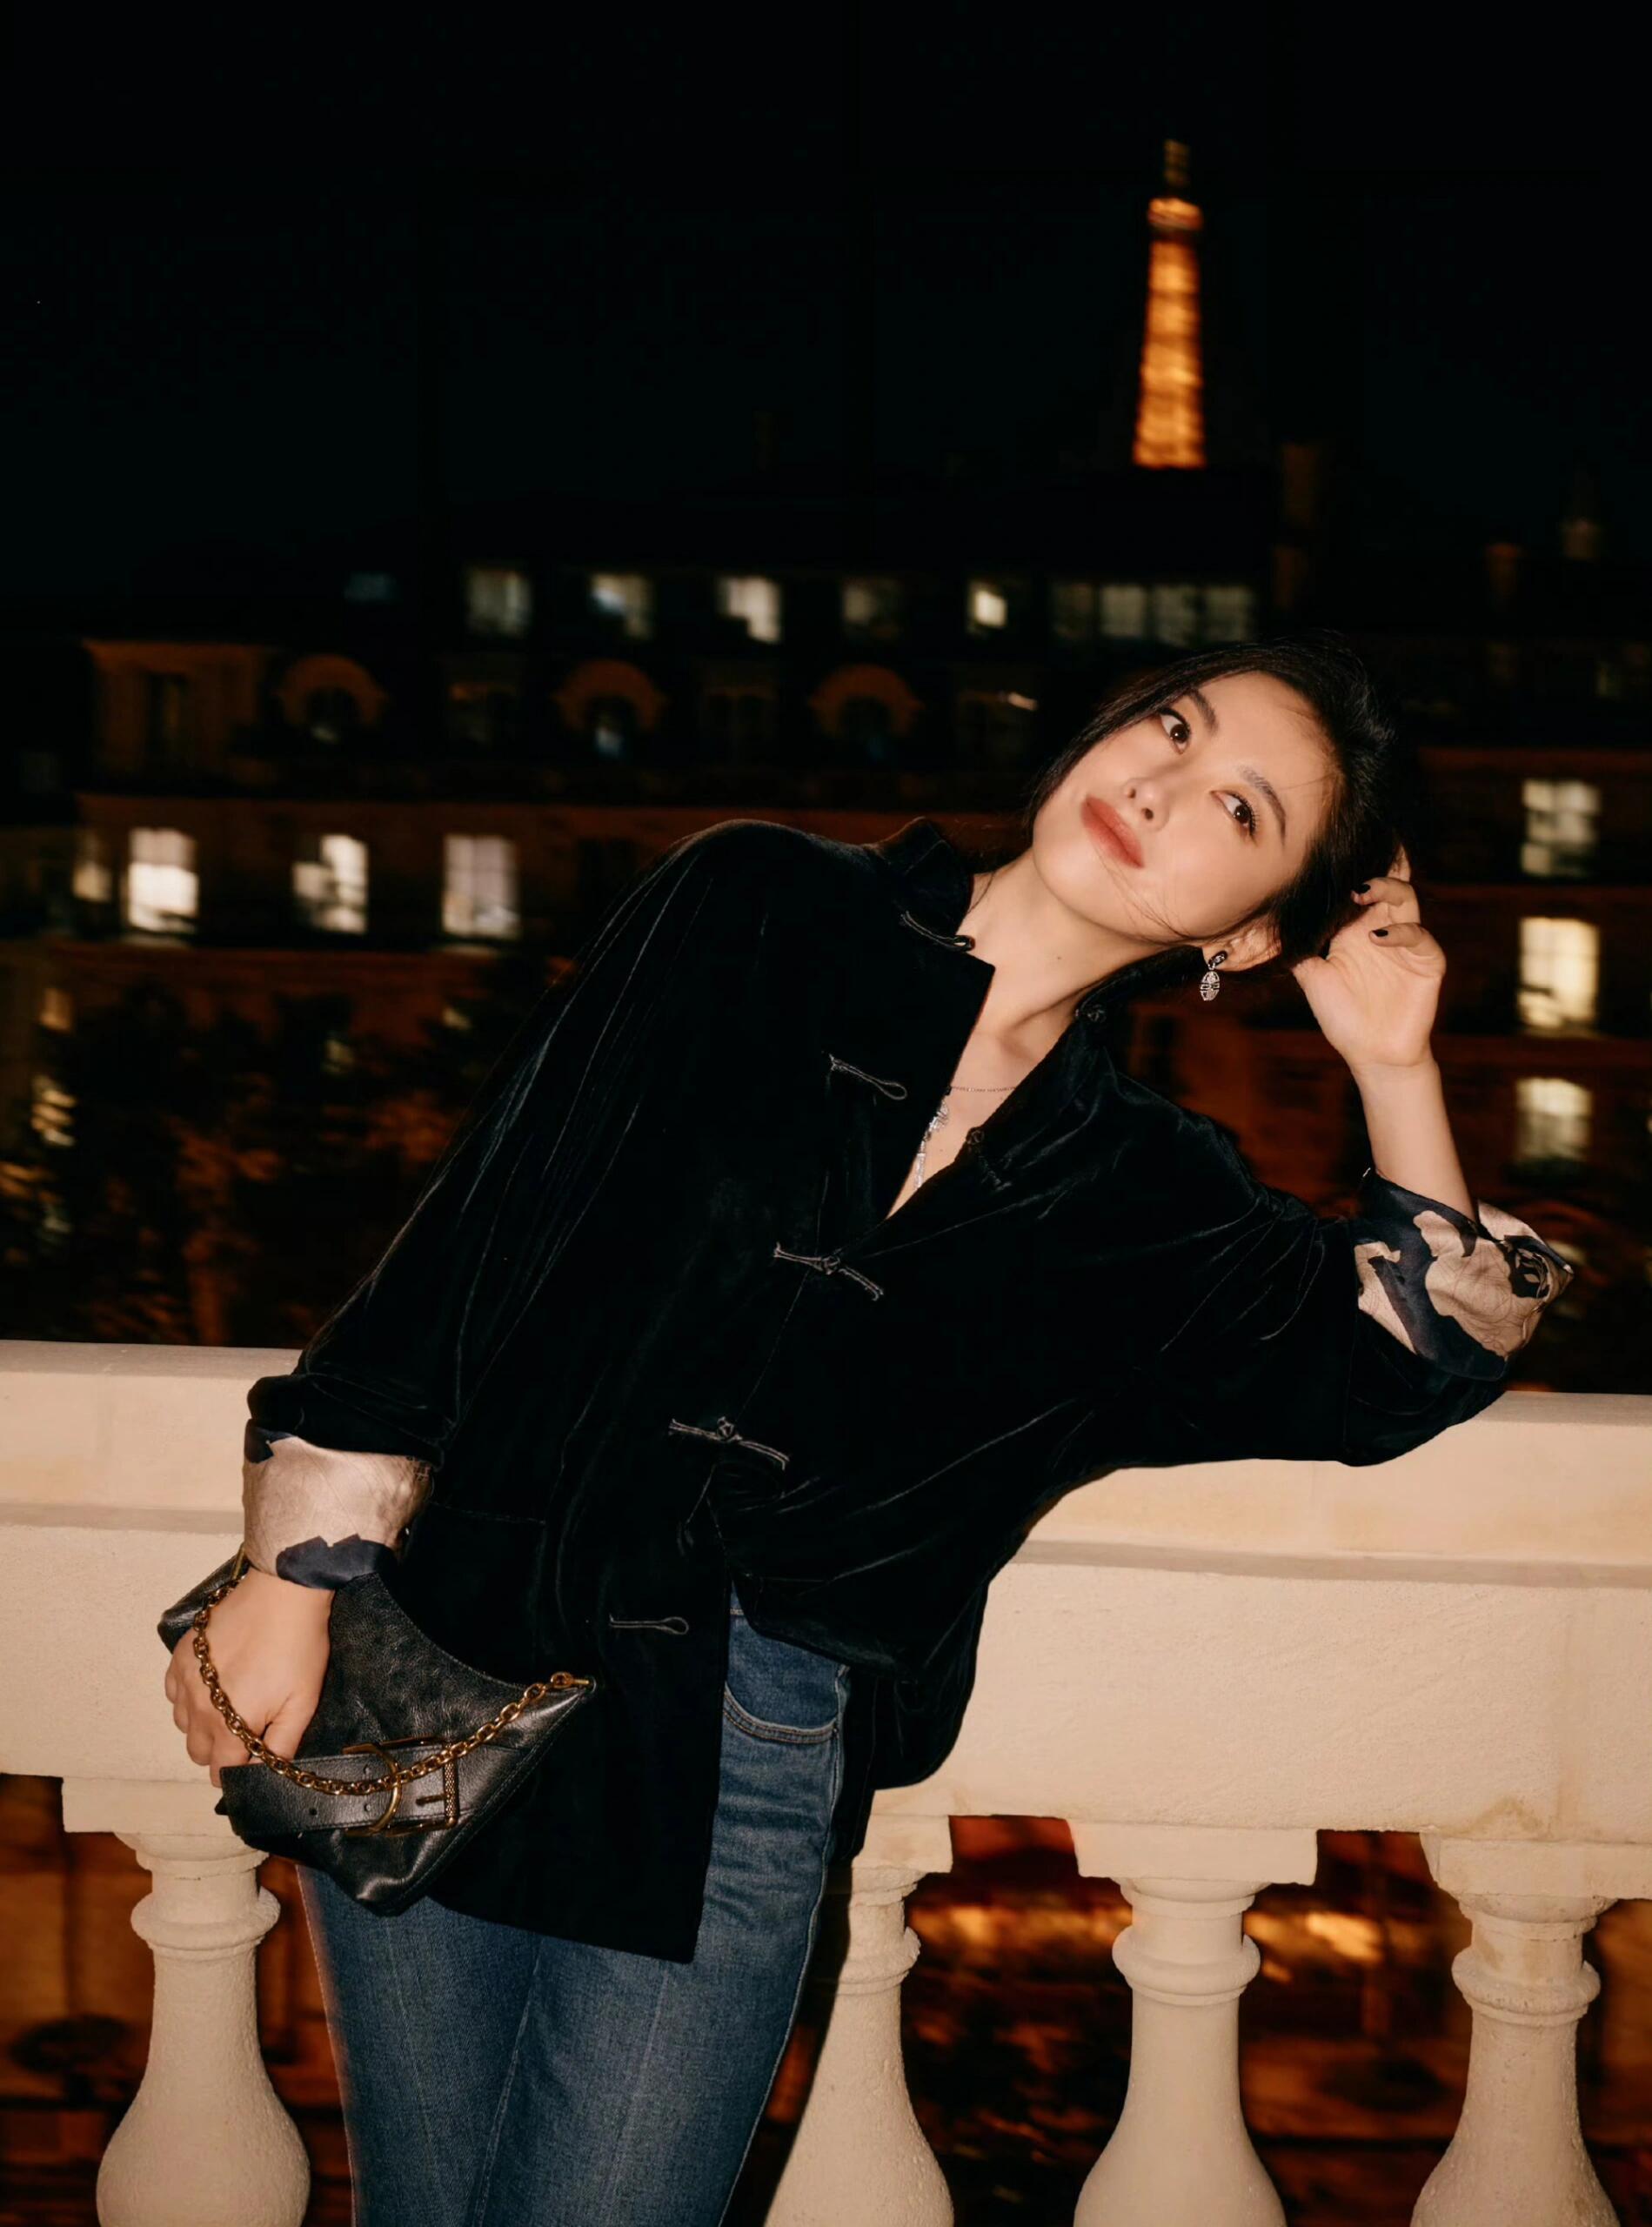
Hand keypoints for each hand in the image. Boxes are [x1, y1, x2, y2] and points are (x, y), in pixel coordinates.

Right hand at [164, 1566, 332, 1788]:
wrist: (282, 1594)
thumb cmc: (297, 1649)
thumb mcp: (302, 1703)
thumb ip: (281, 1746)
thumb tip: (267, 1773)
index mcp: (228, 1727)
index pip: (220, 1772)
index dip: (238, 1771)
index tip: (252, 1758)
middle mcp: (197, 1709)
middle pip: (199, 1752)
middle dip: (220, 1749)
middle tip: (246, 1727)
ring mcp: (185, 1681)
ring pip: (183, 1725)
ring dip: (202, 1724)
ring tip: (231, 1702)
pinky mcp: (180, 1657)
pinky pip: (173, 1693)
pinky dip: (187, 1697)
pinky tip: (211, 1684)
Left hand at [1288, 845, 1443, 1075]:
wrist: (1372, 1055)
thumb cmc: (1343, 1017)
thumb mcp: (1313, 979)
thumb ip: (1299, 950)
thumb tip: (1269, 925)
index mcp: (1355, 930)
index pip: (1356, 889)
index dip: (1349, 871)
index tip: (1328, 854)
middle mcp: (1382, 929)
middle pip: (1385, 883)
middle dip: (1372, 868)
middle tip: (1349, 866)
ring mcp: (1407, 944)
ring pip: (1406, 899)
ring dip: (1387, 888)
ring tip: (1361, 891)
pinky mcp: (1427, 962)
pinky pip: (1419, 937)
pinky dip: (1400, 932)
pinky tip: (1376, 937)